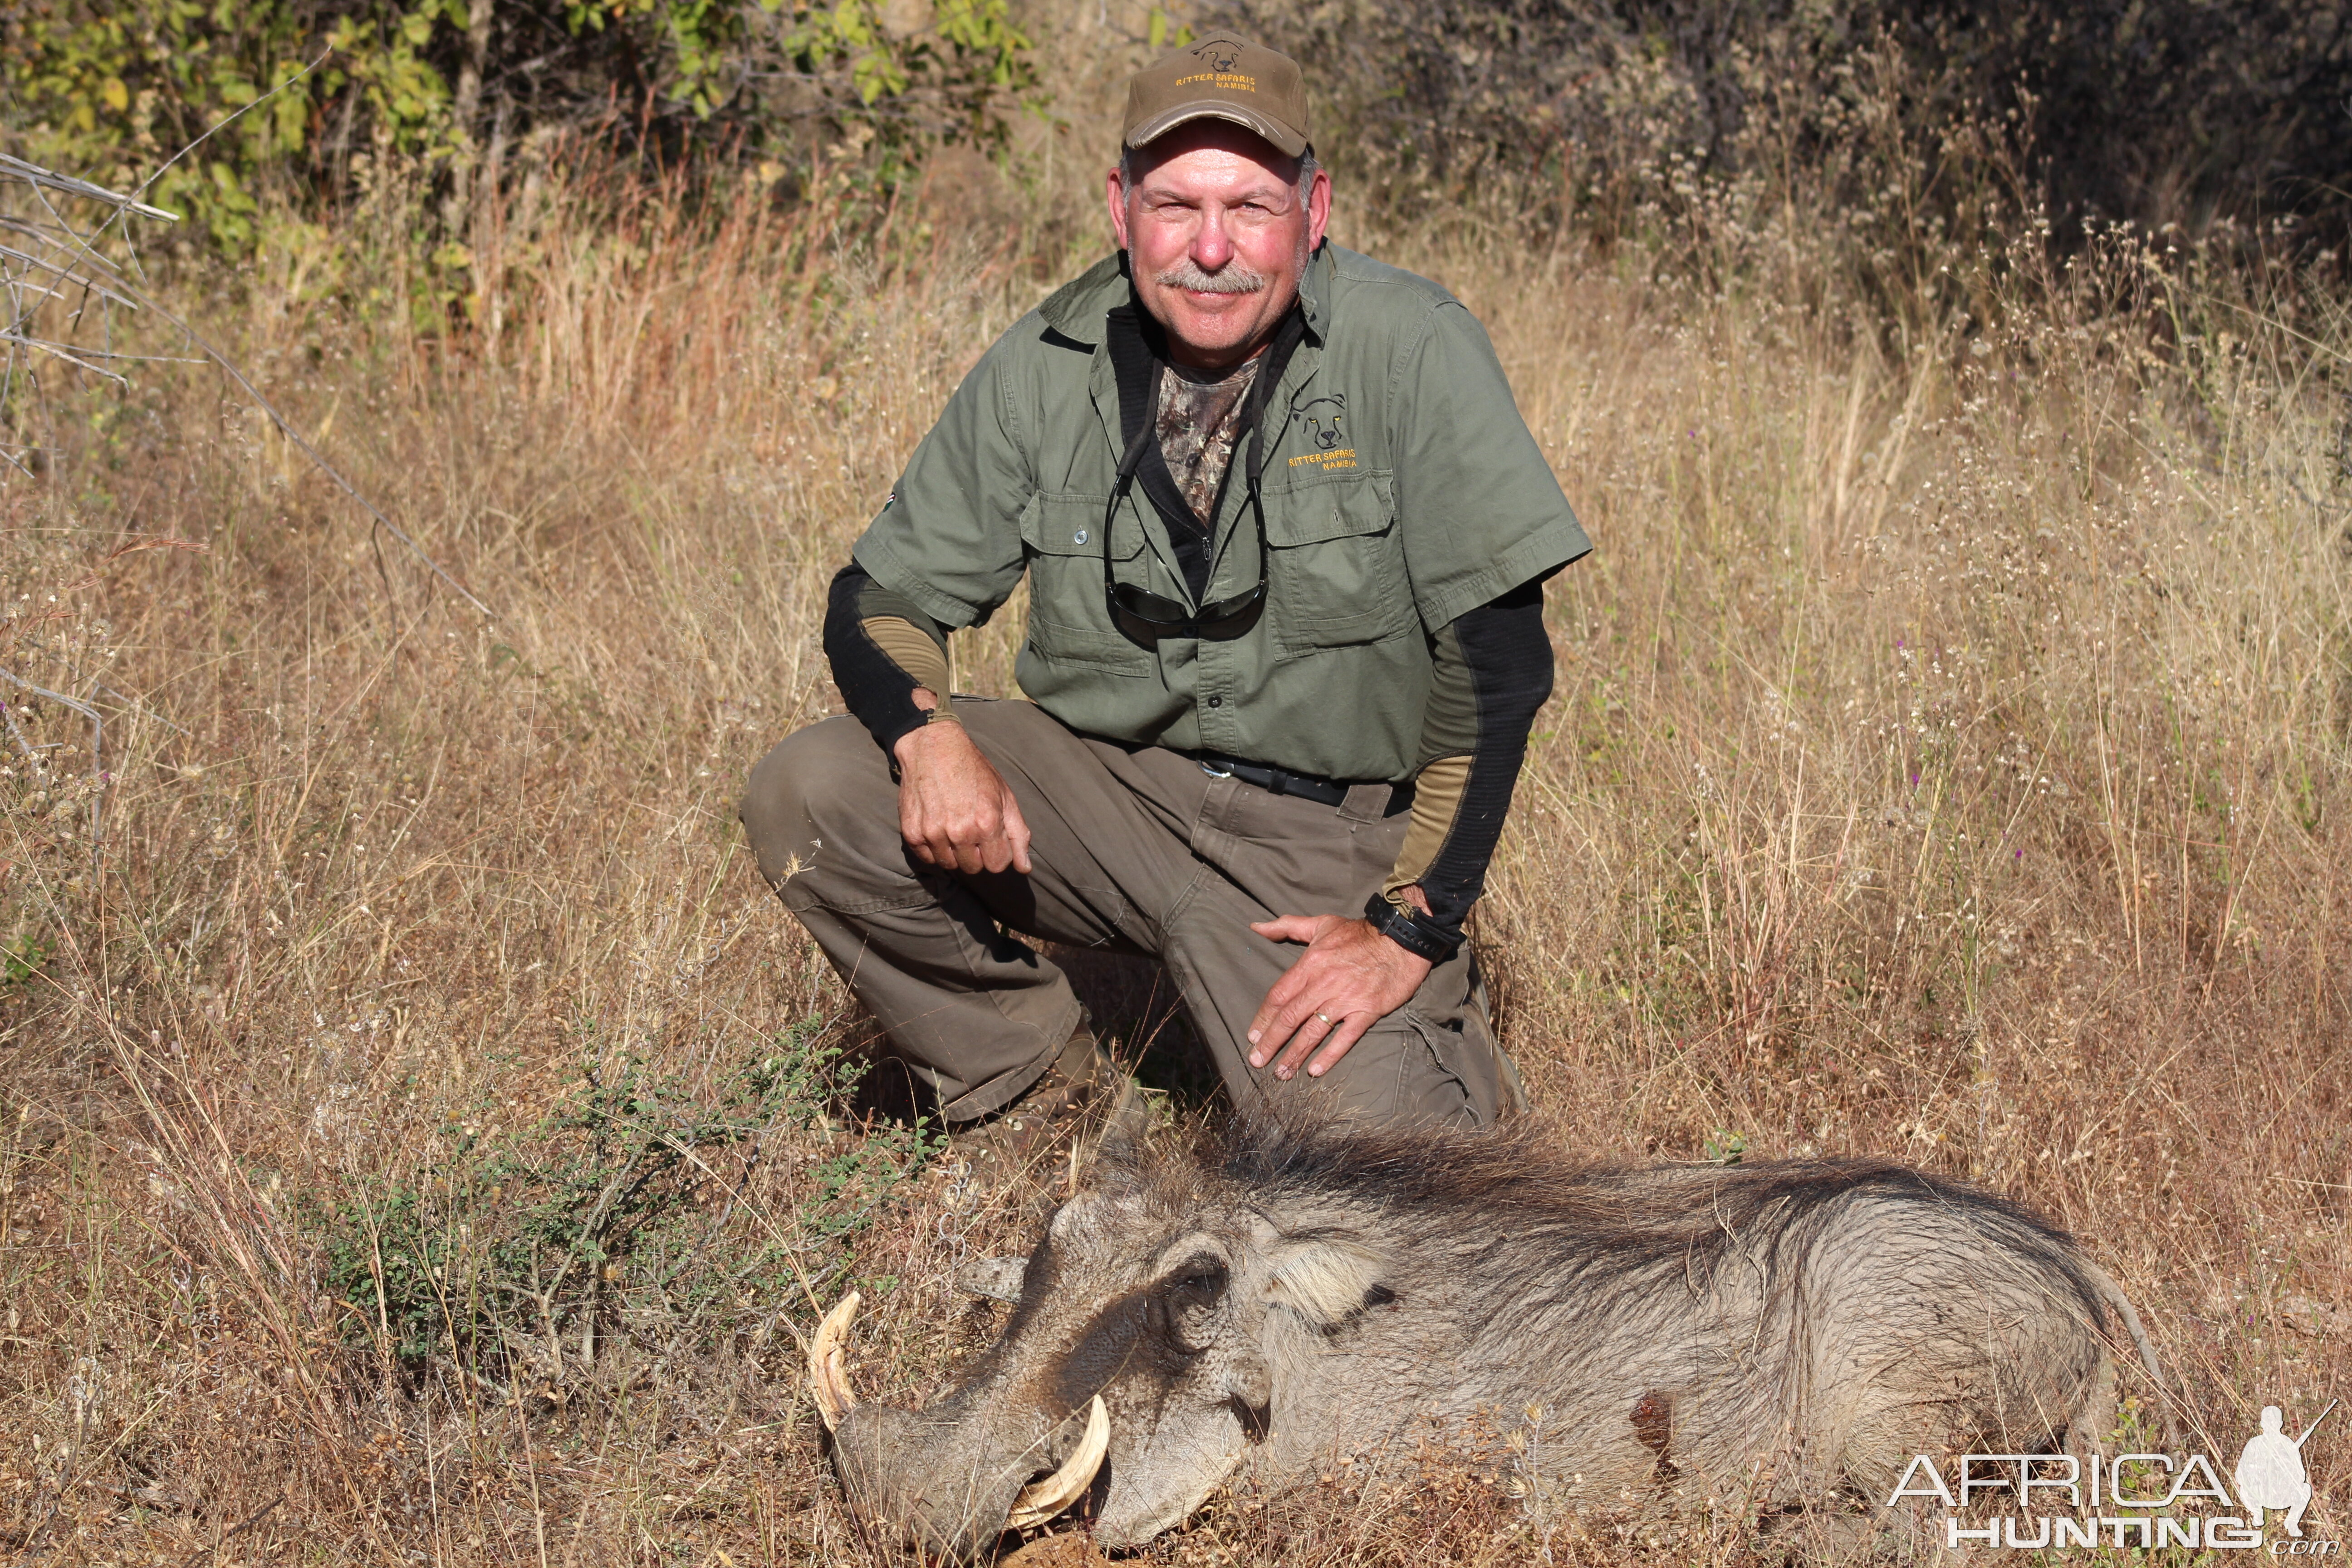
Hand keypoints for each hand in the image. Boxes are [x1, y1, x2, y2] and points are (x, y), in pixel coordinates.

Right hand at [892, 711, 1032, 875]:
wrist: (933, 747)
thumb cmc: (973, 771)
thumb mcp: (1004, 797)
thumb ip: (1018, 835)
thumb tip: (1025, 869)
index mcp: (987, 823)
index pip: (998, 865)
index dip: (997, 853)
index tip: (991, 838)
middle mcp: (960, 832)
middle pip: (973, 868)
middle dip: (976, 854)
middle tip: (971, 830)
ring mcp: (933, 833)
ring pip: (949, 865)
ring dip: (954, 852)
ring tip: (953, 826)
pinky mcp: (912, 833)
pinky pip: (928, 858)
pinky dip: (933, 848)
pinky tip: (937, 826)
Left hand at [1245, 914, 1430, 1079]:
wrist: (1402, 938)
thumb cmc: (1359, 933)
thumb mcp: (1320, 923)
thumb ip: (1286, 926)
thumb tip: (1257, 927)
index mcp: (1311, 963)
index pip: (1279, 995)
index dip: (1264, 1017)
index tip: (1252, 1035)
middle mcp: (1324, 983)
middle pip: (1291, 1017)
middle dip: (1271, 1041)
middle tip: (1256, 1060)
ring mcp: (1346, 999)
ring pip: (1314, 1031)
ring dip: (1295, 1054)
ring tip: (1281, 1073)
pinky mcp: (1368, 1011)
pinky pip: (1345, 1037)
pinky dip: (1330, 1055)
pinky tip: (1315, 1071)